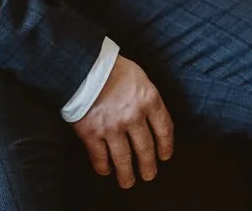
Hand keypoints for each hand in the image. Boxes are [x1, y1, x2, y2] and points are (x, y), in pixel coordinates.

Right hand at [73, 56, 173, 188]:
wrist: (84, 68)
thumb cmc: (114, 69)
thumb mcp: (141, 78)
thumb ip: (147, 99)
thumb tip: (151, 117)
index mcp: (149, 100)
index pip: (164, 129)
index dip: (166, 145)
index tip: (165, 156)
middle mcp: (133, 117)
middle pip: (145, 148)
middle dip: (148, 165)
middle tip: (149, 175)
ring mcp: (112, 127)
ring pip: (123, 158)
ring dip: (126, 173)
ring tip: (129, 182)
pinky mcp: (91, 134)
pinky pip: (99, 156)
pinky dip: (103, 166)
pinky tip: (106, 171)